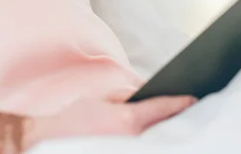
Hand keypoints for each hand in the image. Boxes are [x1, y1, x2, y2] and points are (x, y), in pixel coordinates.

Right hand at [22, 94, 196, 148]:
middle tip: (189, 107)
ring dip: (164, 130)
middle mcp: (133, 140)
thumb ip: (127, 95)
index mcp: (129, 119)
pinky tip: (154, 133)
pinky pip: (143, 145)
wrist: (48, 142)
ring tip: (174, 121)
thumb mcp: (101, 97)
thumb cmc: (71, 120)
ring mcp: (129, 151)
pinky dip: (150, 139)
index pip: (164, 107)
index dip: (181, 102)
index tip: (193, 98)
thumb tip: (146, 93)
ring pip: (155, 139)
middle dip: (174, 117)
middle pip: (164, 126)